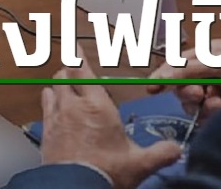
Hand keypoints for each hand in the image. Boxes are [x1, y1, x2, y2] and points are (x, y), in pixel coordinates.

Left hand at [41, 63, 182, 187]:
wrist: (74, 188)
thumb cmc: (105, 173)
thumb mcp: (138, 164)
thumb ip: (160, 153)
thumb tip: (176, 149)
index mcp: (96, 106)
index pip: (82, 71)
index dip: (78, 56)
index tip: (75, 45)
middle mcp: (72, 106)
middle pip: (63, 76)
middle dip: (69, 72)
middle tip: (76, 73)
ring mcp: (55, 118)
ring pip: (50, 89)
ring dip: (58, 87)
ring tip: (65, 90)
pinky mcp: (45, 133)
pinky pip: (44, 109)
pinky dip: (49, 105)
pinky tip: (56, 113)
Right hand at [147, 41, 220, 120]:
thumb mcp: (220, 60)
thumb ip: (189, 67)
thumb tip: (162, 76)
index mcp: (207, 54)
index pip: (177, 63)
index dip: (164, 74)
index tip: (154, 86)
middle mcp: (208, 74)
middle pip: (179, 84)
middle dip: (186, 90)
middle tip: (198, 93)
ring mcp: (213, 94)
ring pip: (189, 102)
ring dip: (199, 102)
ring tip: (216, 100)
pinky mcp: (219, 113)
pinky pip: (201, 116)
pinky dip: (209, 113)